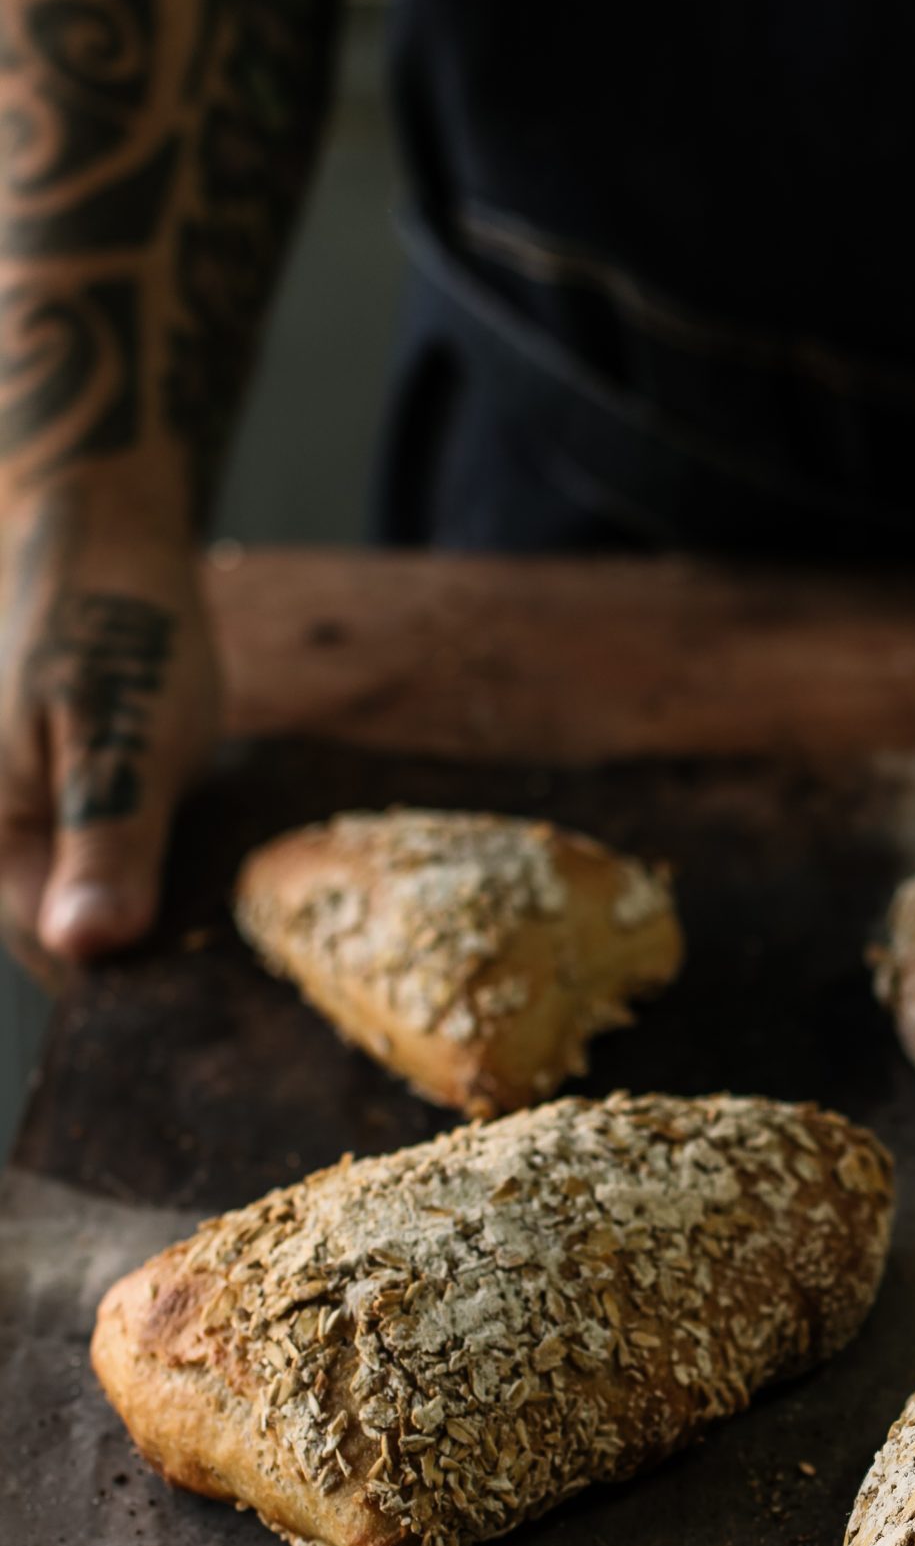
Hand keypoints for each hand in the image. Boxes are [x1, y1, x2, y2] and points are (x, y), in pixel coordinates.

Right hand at [0, 508, 218, 974]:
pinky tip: (235, 877)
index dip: (139, 985)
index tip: (223, 1007)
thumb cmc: (112, 623)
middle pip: (83, 938)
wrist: (103, 538)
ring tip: (256, 932)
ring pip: (110, 904)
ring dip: (174, 917)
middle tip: (259, 973)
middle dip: (161, 954)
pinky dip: (177, 875)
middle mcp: (5, 838)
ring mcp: (43, 821)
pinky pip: (129, 863)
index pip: (61, 955)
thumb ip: (105, 837)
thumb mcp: (123, 732)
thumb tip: (85, 944)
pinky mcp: (85, 803)